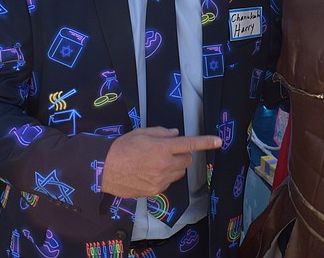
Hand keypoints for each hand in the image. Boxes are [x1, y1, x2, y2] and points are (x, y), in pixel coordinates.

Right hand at [101, 127, 221, 197]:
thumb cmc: (122, 147)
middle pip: (187, 160)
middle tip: (167, 152)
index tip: (219, 141)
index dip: (206, 142)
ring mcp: (161, 180)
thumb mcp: (141, 133)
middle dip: (182, 154)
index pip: (189, 144)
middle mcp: (165, 164)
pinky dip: (165, 177)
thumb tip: (175, 134)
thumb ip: (161, 132)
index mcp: (162, 147)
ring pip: (179, 172)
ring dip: (174, 166)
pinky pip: (168, 182)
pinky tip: (149, 173)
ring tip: (156, 163)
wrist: (104, 170)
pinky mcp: (156, 191)